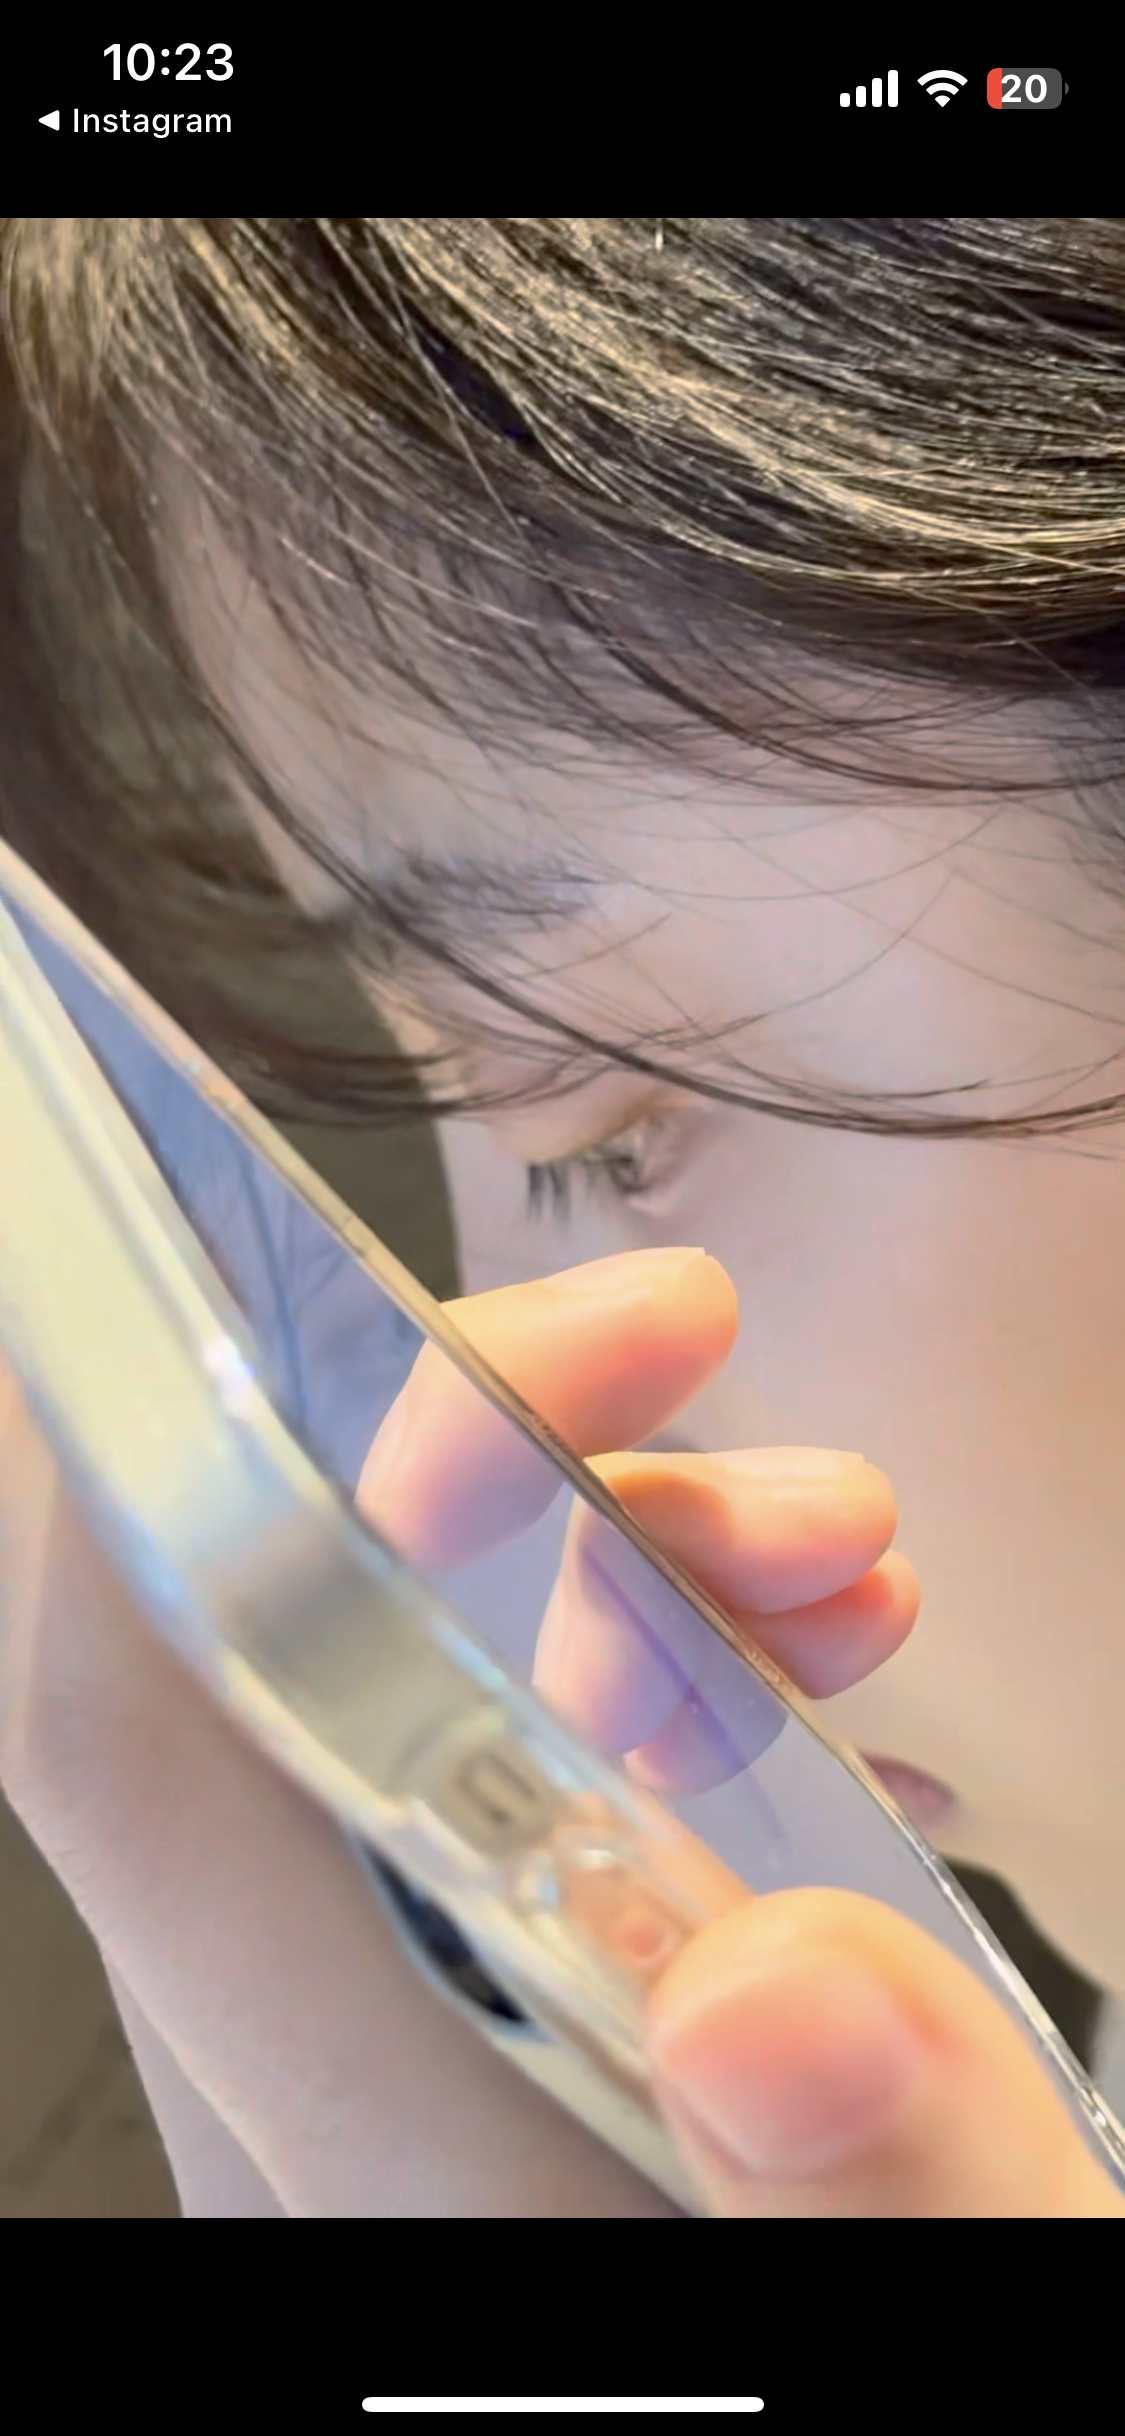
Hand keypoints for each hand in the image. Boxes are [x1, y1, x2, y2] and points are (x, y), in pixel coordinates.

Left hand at [1, 1246, 1114, 2214]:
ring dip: (607, 1577)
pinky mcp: (496, 2087)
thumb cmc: (891, 2322)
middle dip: (487, 1468)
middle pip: (284, 1686)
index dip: (131, 1478)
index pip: (136, 1752)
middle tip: (707, 1371)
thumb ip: (899, 2201)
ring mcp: (401, 2095)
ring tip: (844, 1555)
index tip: (256, 1260)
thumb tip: (784, 1976)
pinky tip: (816, 1688)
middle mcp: (330, 2111)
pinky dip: (653, 1704)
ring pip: (411, 1725)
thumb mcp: (991, 2316)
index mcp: (383, 2160)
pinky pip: (508, 1819)